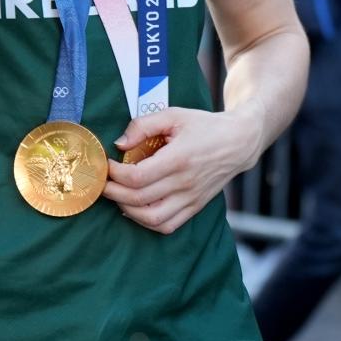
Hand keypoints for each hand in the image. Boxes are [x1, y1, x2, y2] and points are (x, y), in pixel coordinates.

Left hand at [103, 106, 261, 234]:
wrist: (238, 142)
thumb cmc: (204, 126)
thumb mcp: (173, 115)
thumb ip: (143, 125)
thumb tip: (119, 144)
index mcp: (179, 158)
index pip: (137, 177)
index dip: (115, 174)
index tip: (106, 164)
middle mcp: (185, 183)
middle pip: (139, 199)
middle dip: (113, 193)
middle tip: (103, 183)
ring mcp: (191, 198)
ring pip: (152, 219)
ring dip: (127, 210)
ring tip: (117, 196)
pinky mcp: (195, 207)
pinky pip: (167, 225)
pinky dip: (146, 222)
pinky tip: (136, 208)